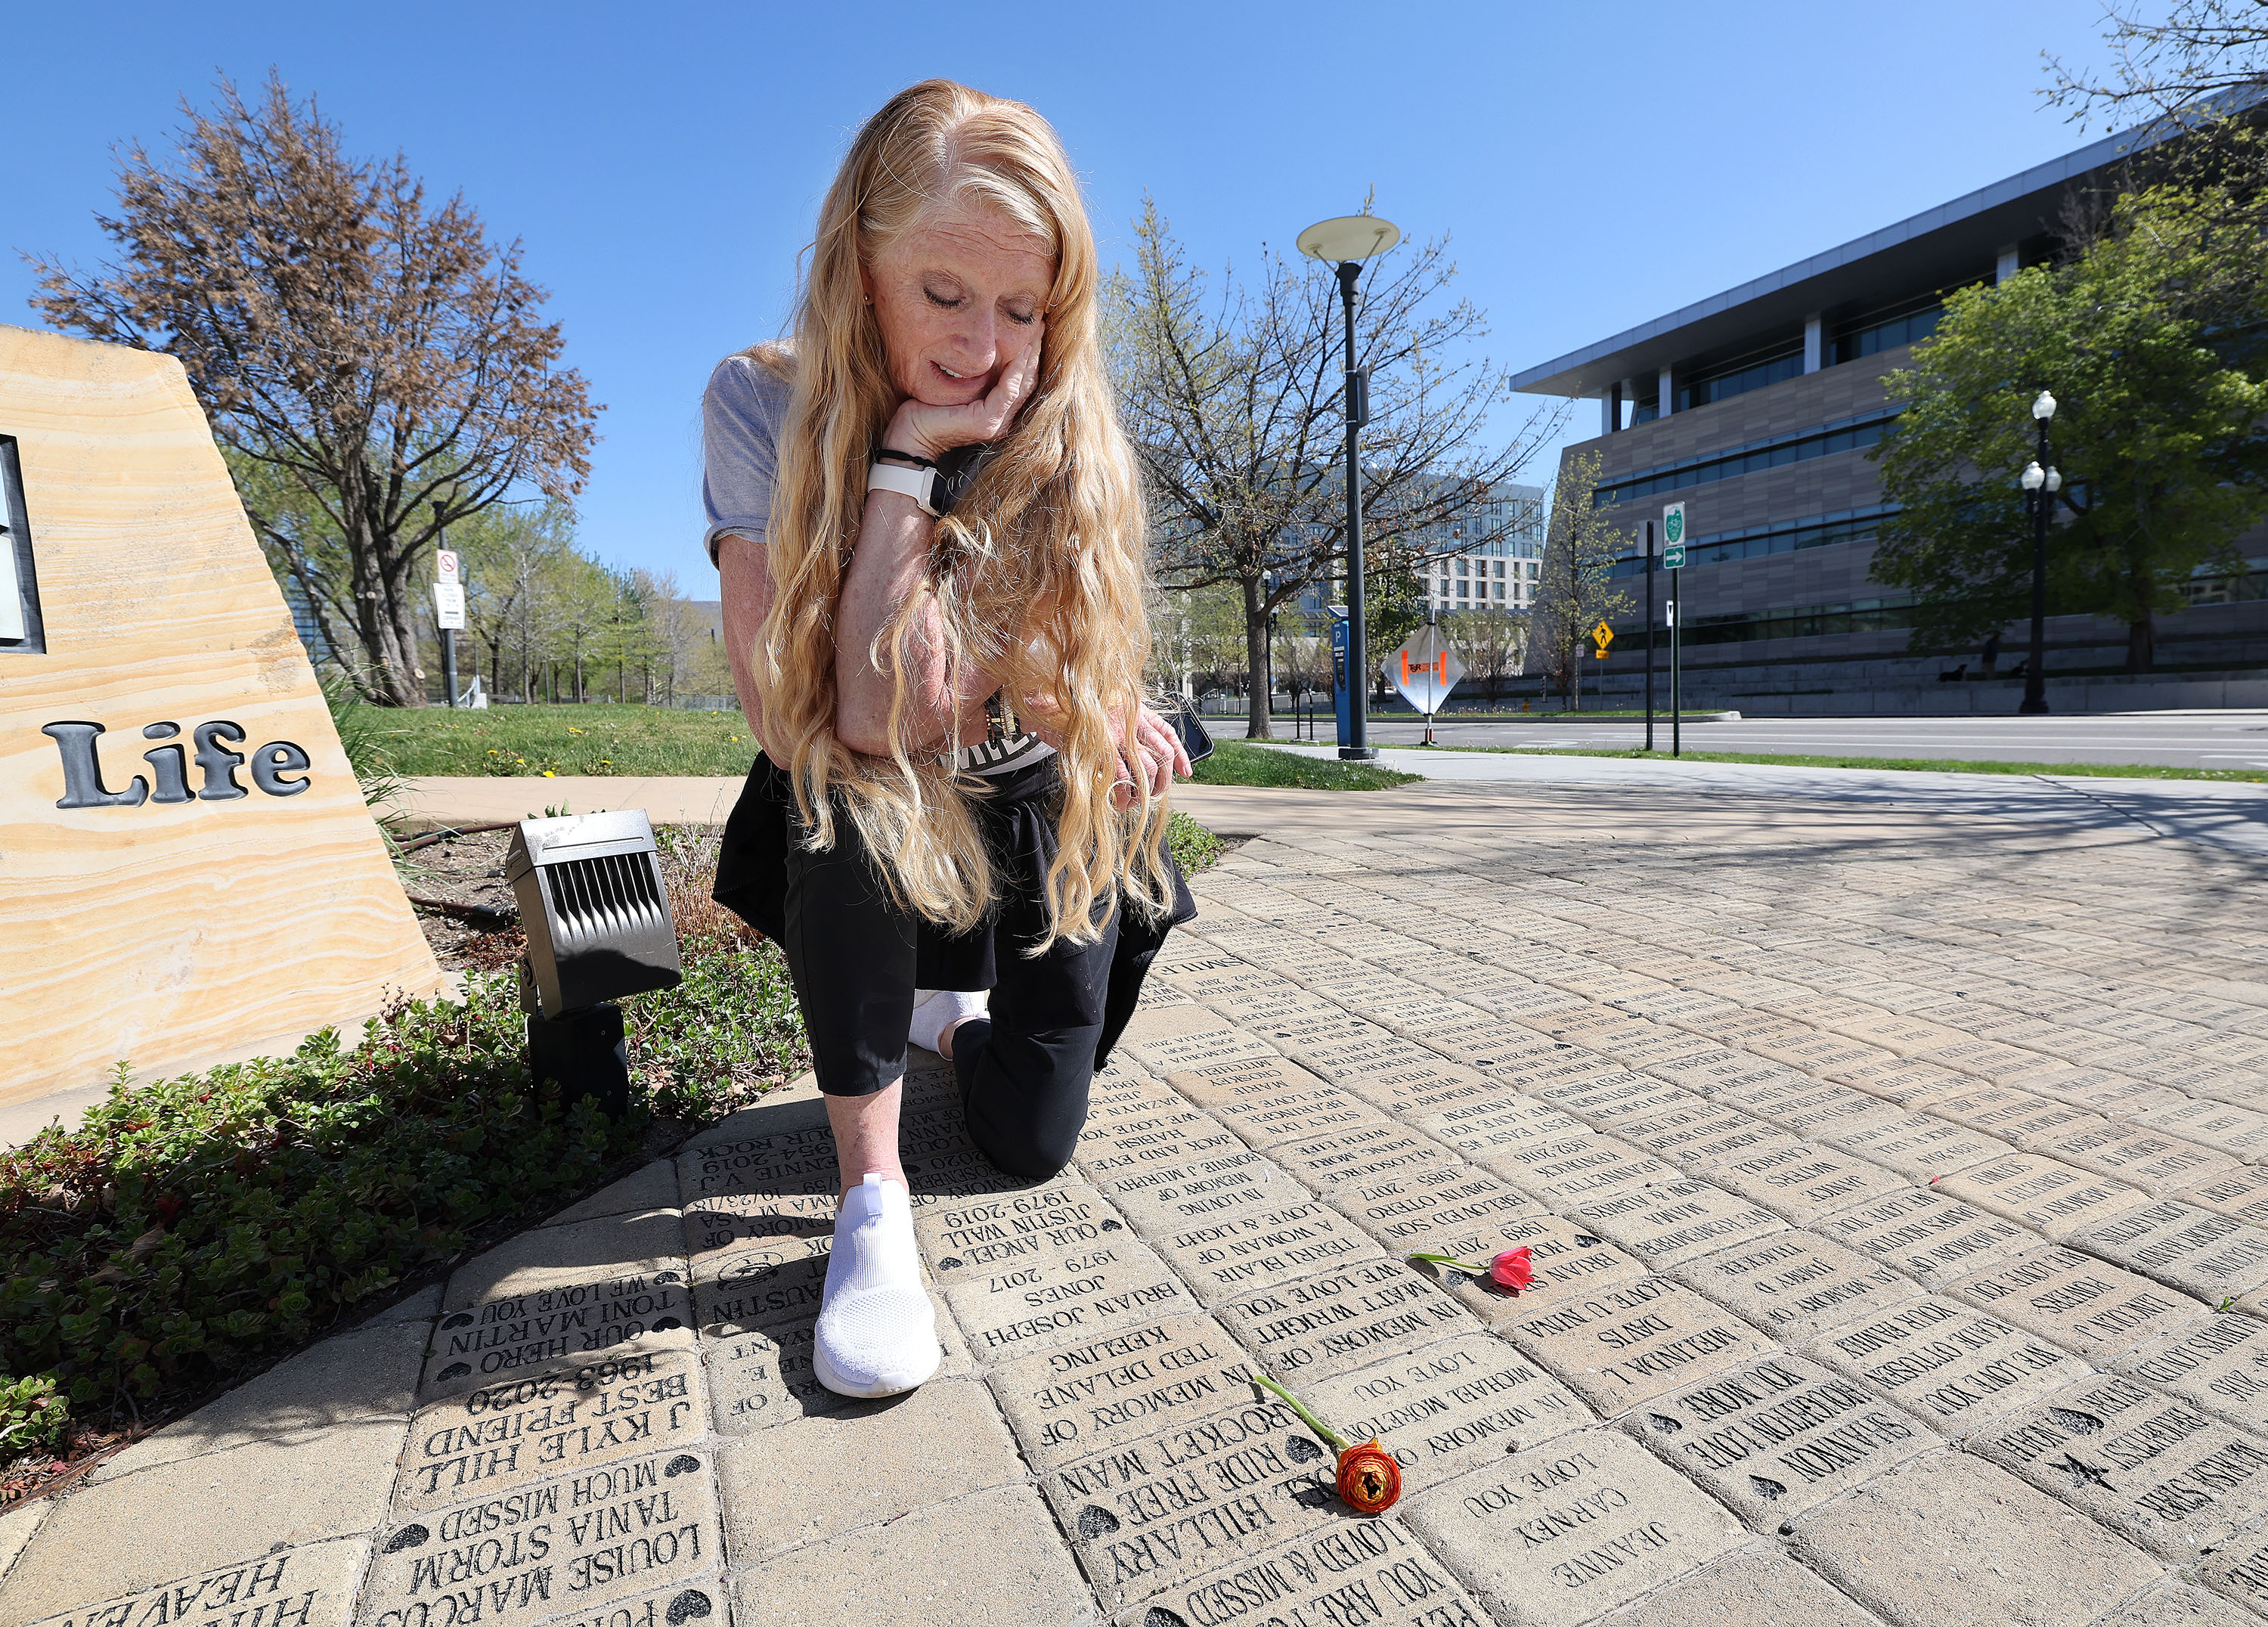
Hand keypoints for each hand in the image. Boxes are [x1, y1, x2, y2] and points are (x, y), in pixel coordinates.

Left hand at [883, 329, 1043, 460]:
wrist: (910, 435)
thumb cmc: (925, 410)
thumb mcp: (956, 387)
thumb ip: (974, 376)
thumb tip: (984, 350)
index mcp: (997, 414)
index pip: (1022, 382)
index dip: (1030, 357)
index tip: (1034, 331)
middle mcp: (1002, 420)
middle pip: (1028, 382)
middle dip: (1036, 352)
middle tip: (1041, 325)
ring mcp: (997, 423)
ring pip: (1023, 385)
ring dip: (1031, 356)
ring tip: (1036, 331)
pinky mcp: (987, 421)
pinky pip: (1008, 391)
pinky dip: (1016, 370)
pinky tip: (1021, 351)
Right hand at [1024, 701, 1190, 808]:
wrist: (1051, 709)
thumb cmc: (1081, 716)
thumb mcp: (1113, 715)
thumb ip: (1133, 729)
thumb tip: (1151, 756)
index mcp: (1137, 713)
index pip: (1168, 734)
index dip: (1180, 756)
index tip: (1186, 771)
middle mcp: (1131, 723)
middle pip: (1162, 755)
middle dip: (1162, 781)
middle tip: (1154, 795)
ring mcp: (1117, 737)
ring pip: (1147, 768)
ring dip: (1145, 791)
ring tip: (1136, 801)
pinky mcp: (1102, 750)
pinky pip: (1122, 777)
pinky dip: (1125, 795)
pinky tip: (1122, 802)